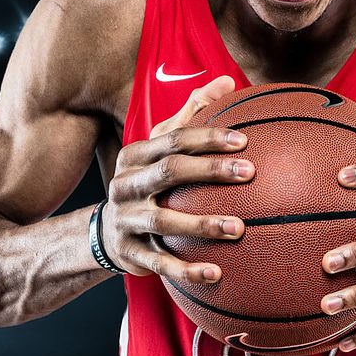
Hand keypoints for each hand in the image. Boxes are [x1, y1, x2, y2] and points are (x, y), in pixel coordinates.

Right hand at [101, 75, 252, 282]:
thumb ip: (192, 114)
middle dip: (210, 171)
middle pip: (169, 172)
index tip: (244, 141)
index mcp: (136, 155)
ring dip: (203, 225)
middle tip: (249, 173)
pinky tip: (217, 275)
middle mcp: (127, 184)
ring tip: (240, 229)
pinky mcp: (129, 253)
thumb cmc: (149, 182)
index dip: (208, 138)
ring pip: (163, 220)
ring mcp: (125, 219)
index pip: (174, 139)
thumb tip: (230, 81)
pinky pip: (159, 262)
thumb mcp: (161, 148)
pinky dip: (187, 269)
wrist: (105, 233)